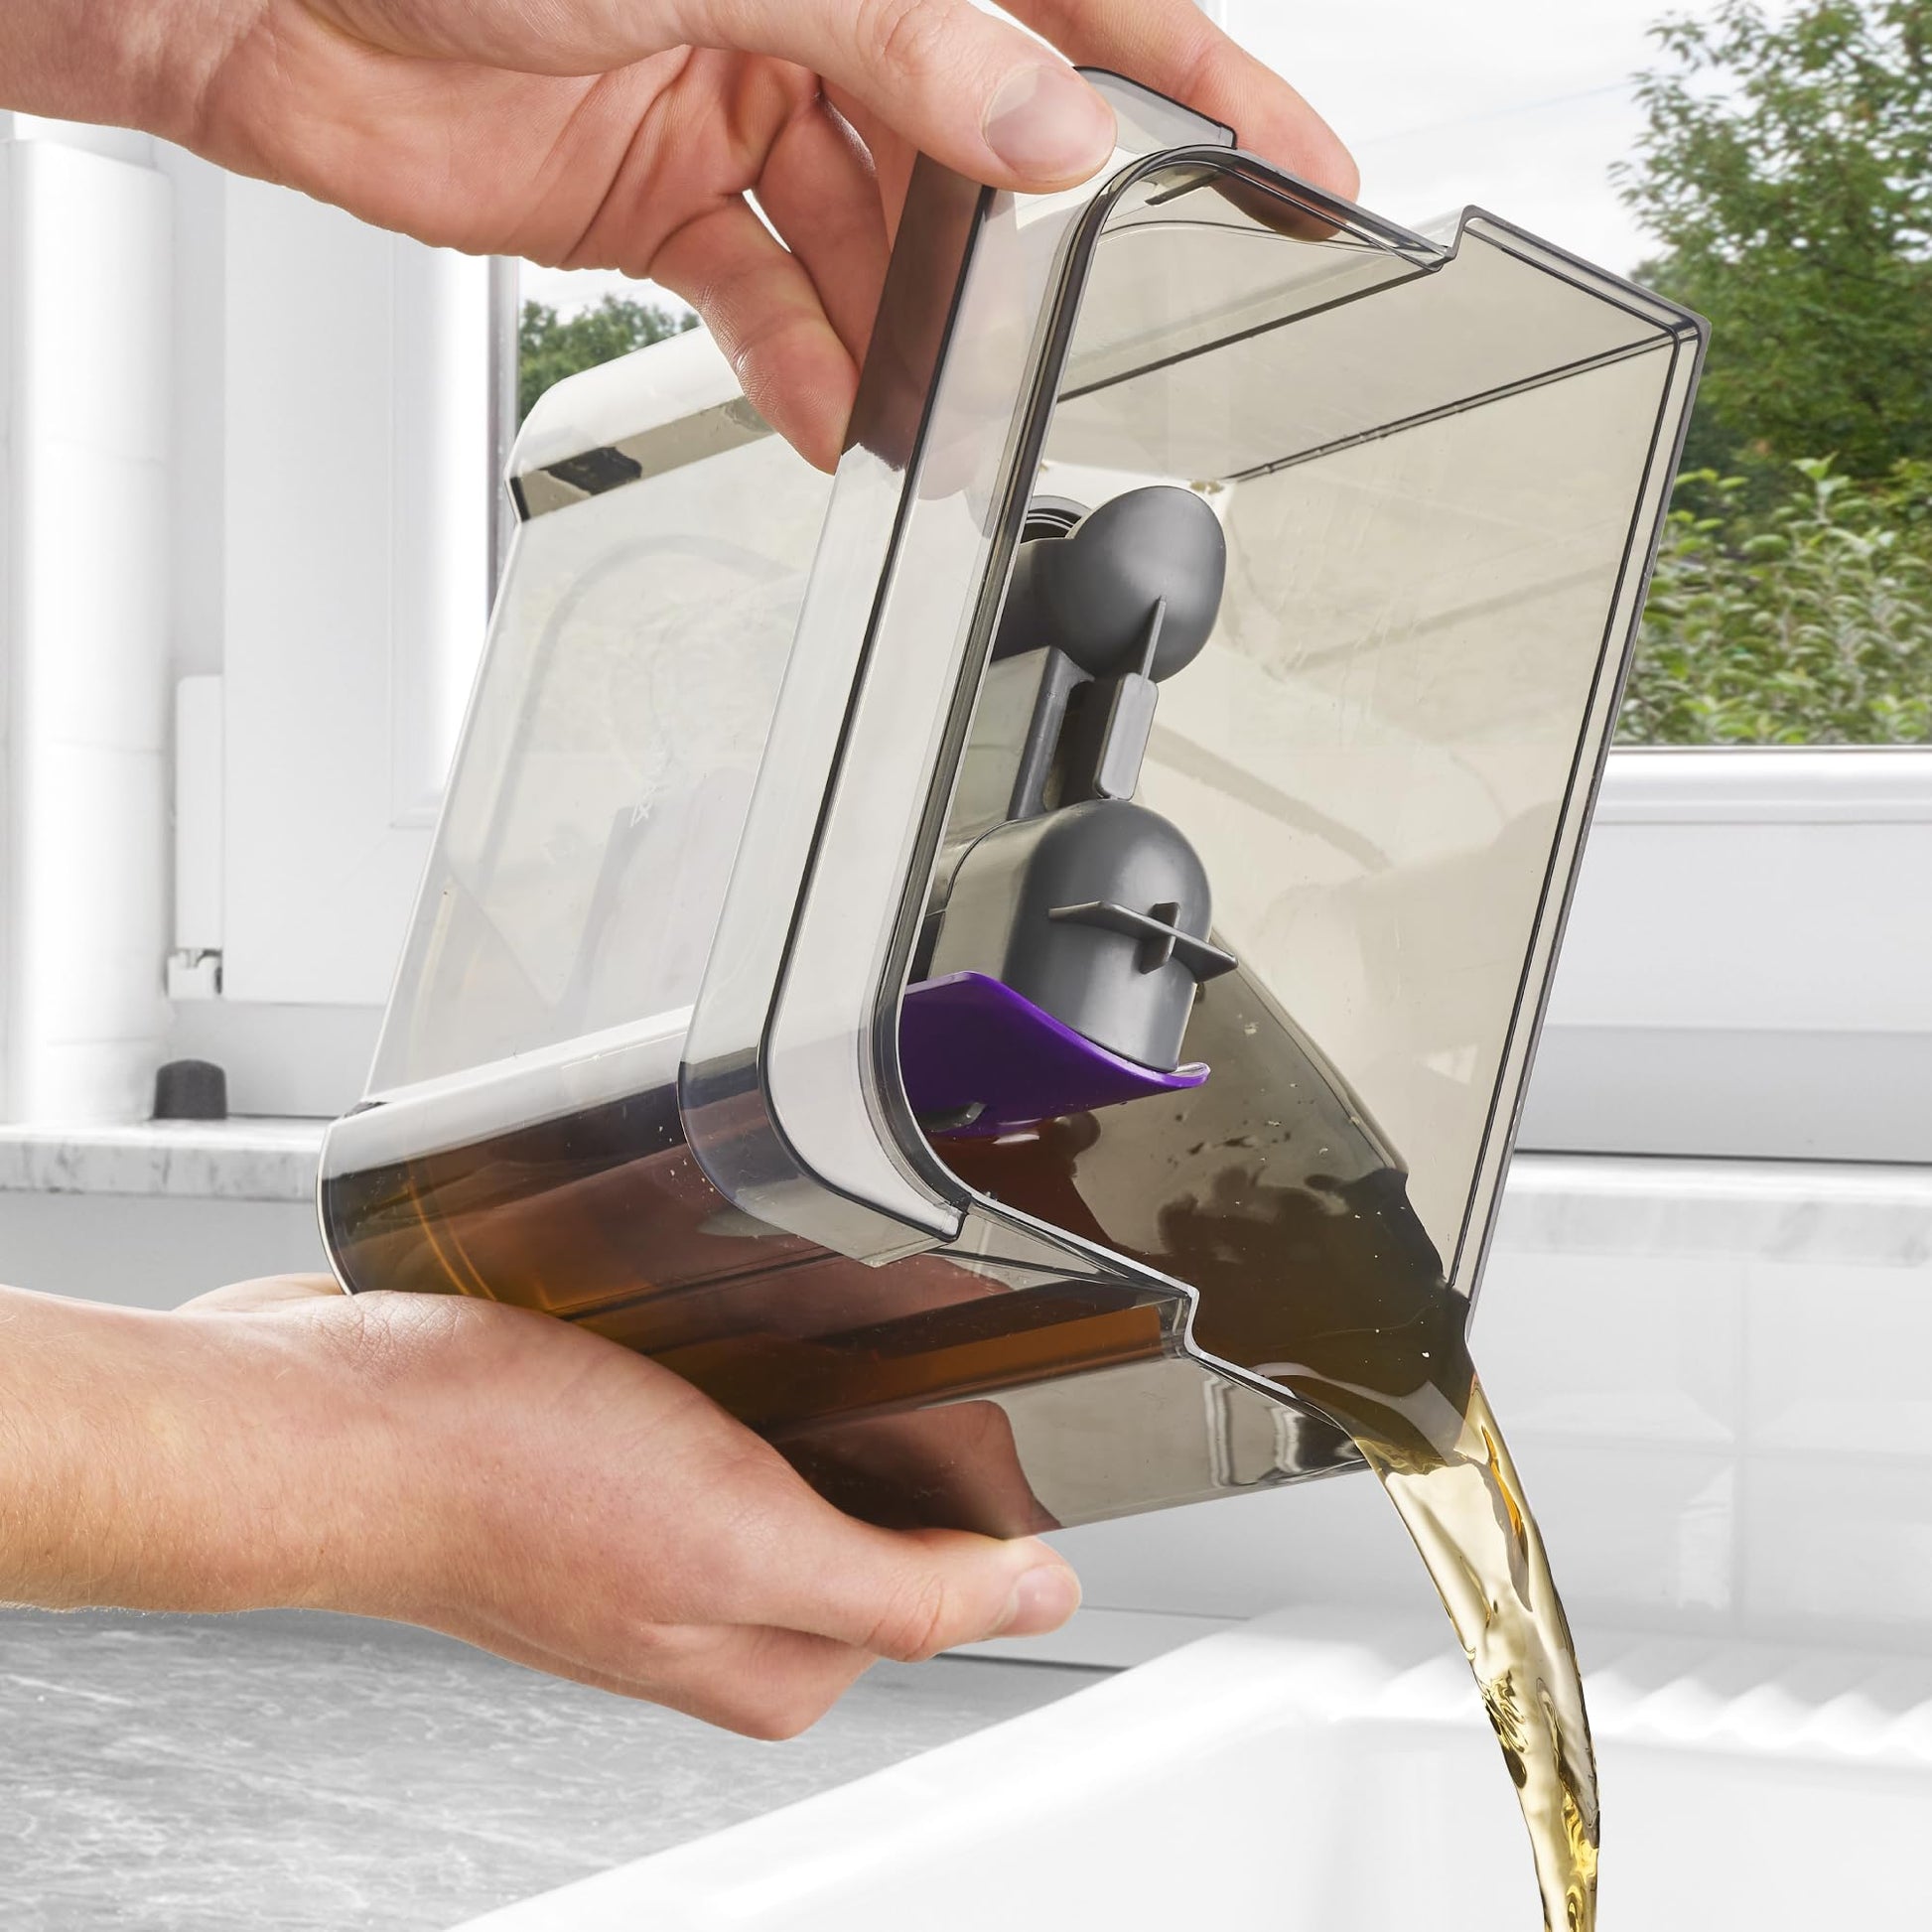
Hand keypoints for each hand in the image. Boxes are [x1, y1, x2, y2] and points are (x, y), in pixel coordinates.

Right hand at [0, 1276, 1079, 1734]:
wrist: (330, 1418)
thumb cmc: (503, 1483)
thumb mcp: (739, 1541)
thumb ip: (899, 1587)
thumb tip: (1041, 1599)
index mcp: (767, 1655)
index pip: (939, 1580)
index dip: (976, 1490)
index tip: (980, 1401)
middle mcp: (711, 1603)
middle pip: (870, 1510)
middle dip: (896, 1426)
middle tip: (877, 1340)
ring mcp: (652, 1530)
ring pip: (794, 1452)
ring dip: (814, 1382)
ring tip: (786, 1320)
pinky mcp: (600, 1460)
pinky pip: (716, 1410)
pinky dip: (738, 1361)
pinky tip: (713, 1319)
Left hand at [7, 0, 1354, 466]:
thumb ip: (899, 43)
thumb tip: (1044, 135)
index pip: (1075, 0)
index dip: (1197, 83)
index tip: (1298, 164)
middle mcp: (816, 2)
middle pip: (979, 136)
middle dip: (1035, 242)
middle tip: (1081, 332)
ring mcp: (738, 98)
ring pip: (876, 236)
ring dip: (915, 328)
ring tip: (957, 405)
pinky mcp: (658, 193)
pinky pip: (769, 296)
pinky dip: (808, 362)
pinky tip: (844, 414)